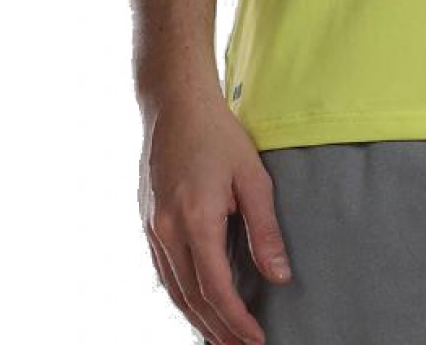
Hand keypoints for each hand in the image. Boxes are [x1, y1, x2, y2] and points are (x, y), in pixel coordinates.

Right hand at [138, 85, 291, 344]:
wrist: (175, 104)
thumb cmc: (218, 134)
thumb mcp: (252, 176)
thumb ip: (265, 229)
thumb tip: (279, 275)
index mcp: (195, 220)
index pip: (215, 288)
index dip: (235, 319)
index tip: (256, 339)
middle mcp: (166, 230)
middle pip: (190, 298)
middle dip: (216, 329)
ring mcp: (152, 227)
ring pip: (172, 289)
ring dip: (197, 318)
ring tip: (220, 338)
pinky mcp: (147, 221)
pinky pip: (163, 271)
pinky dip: (180, 295)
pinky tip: (195, 304)